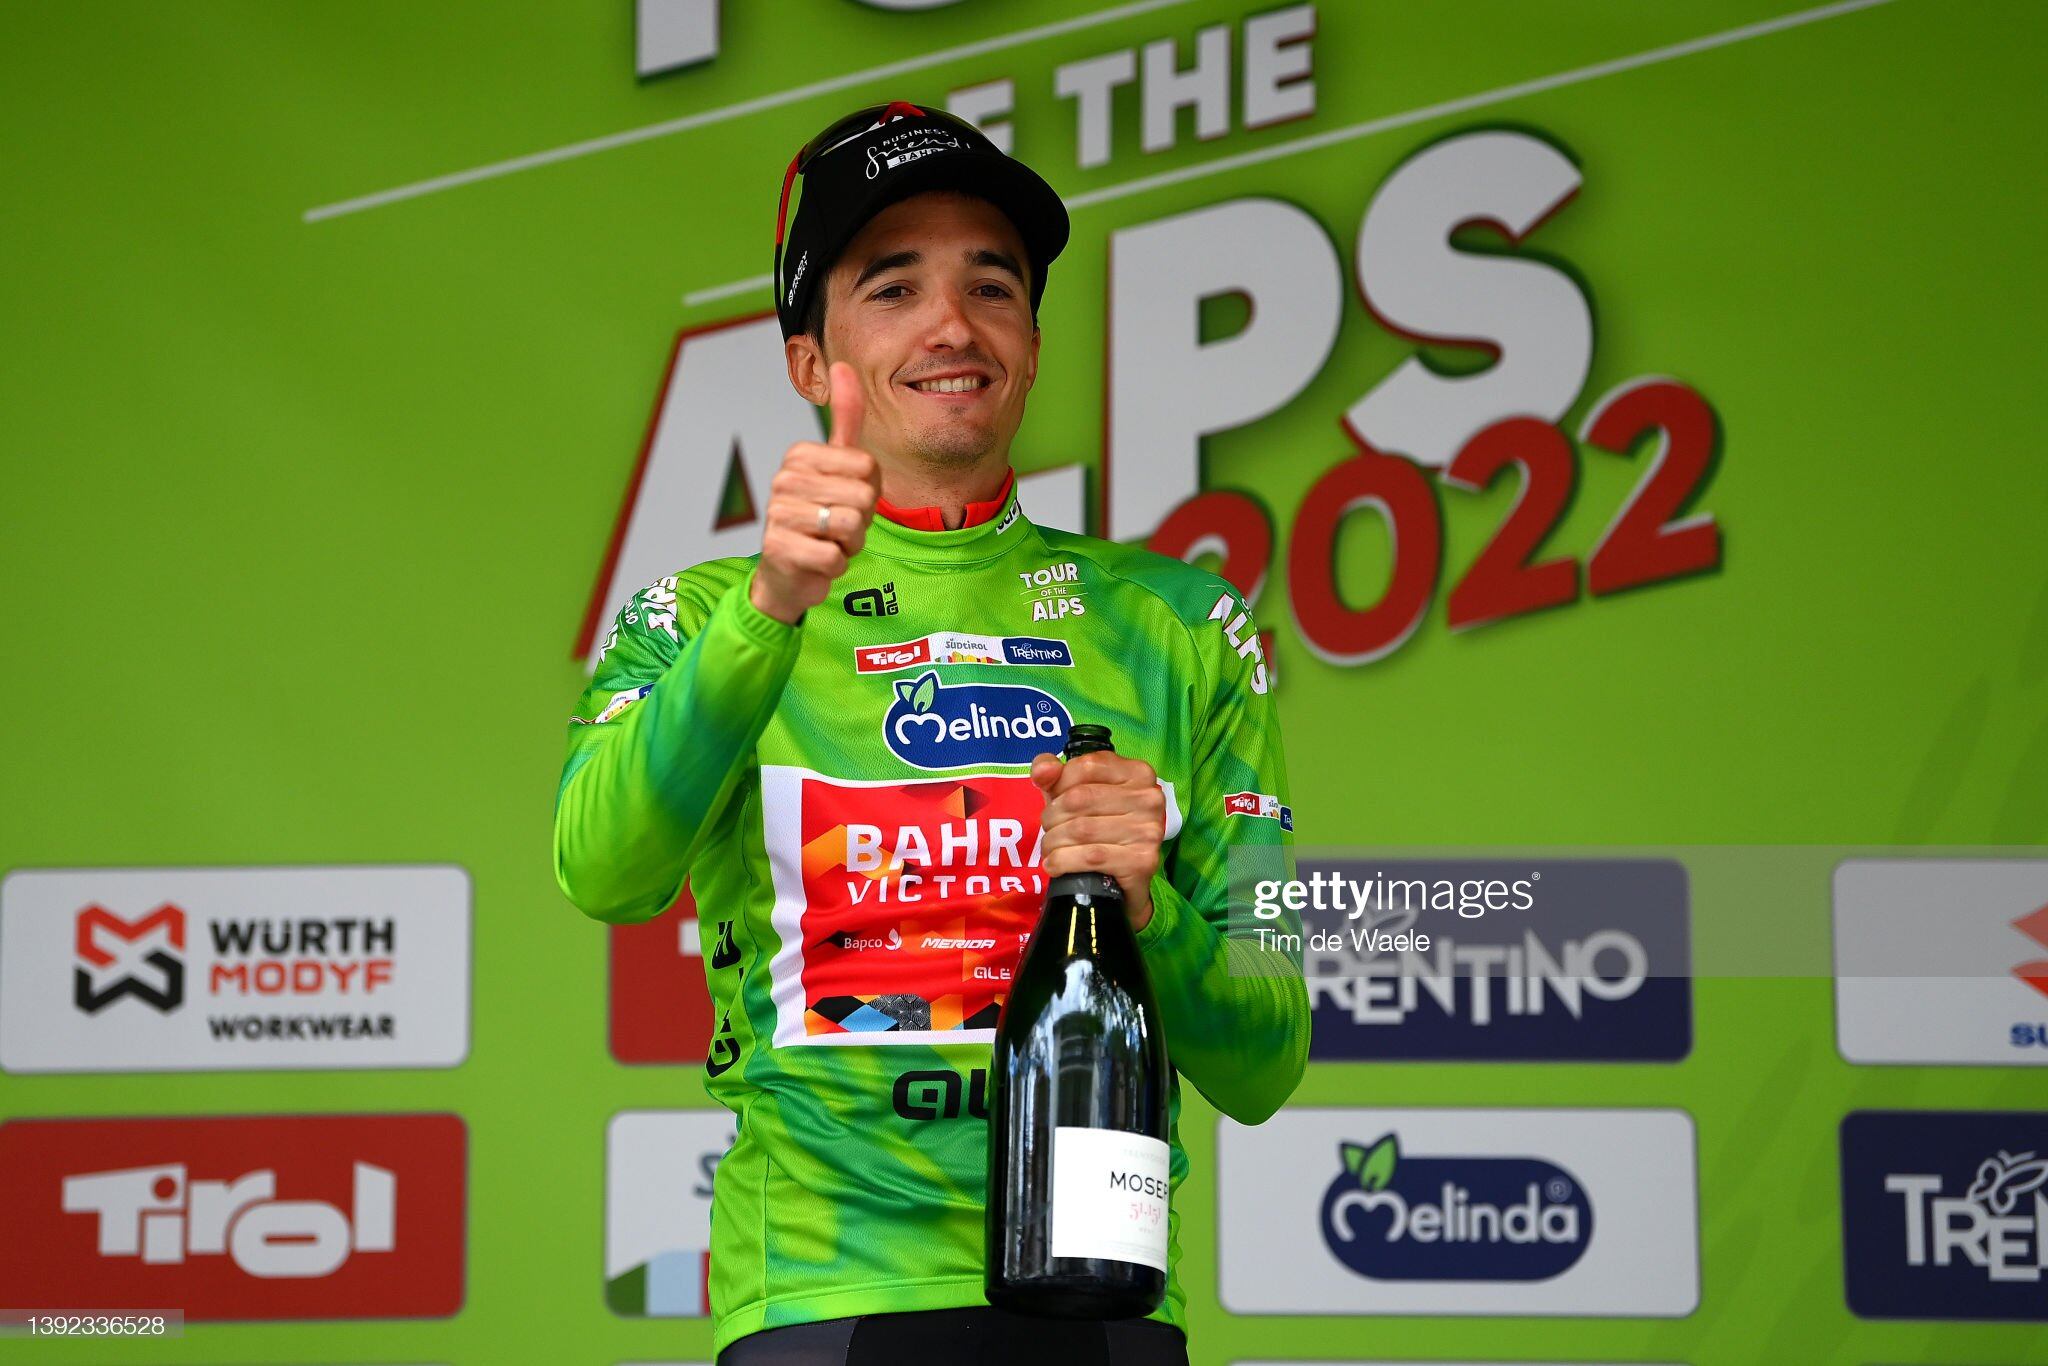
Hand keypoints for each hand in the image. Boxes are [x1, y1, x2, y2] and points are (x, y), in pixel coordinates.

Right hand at [750, 361, 882, 624]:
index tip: (845, 500)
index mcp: (800, 455)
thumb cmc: (818, 517)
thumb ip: (845, 418)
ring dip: (849, 544)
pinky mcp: (779, 549)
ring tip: (827, 542)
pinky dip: (835, 566)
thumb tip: (843, 365)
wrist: (787, 572)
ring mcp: (778, 513)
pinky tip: (817, 561)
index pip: (869, 468)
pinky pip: (835, 557)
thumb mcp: (836, 465)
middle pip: (864, 498)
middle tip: (836, 527)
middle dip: (861, 521)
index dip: (869, 492)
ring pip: (851, 526)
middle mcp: (784, 479)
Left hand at [1031, 749, 1165, 932]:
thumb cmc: (1100, 827)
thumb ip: (1054, 774)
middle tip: (1048, 830)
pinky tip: (1055, 865)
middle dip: (1052, 817)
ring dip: (1053, 841)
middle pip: (1080, 798)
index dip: (1058, 785)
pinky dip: (1063, 861)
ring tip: (1049, 849)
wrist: (1124, 880)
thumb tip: (1044, 770)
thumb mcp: (1075, 793)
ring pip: (1081, 829)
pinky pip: (1091, 856)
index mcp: (1137, 772)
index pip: (1085, 766)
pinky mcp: (1142, 861)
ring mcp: (1148, 830)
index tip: (1054, 801)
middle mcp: (1149, 798)